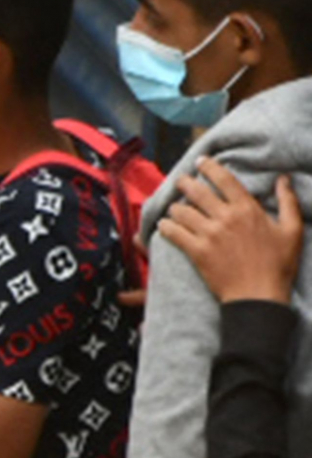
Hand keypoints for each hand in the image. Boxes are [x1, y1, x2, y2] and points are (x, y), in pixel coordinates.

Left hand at [160, 164, 305, 305]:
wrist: (259, 296)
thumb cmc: (279, 265)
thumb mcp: (292, 232)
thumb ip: (288, 202)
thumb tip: (283, 179)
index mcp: (247, 210)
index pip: (223, 178)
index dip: (208, 166)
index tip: (200, 161)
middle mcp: (225, 218)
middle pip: (195, 190)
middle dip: (184, 183)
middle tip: (181, 182)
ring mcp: (209, 234)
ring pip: (181, 210)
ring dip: (176, 207)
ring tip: (176, 209)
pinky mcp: (196, 251)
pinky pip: (172, 232)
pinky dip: (166, 227)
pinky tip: (165, 226)